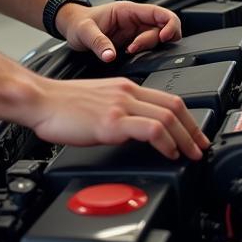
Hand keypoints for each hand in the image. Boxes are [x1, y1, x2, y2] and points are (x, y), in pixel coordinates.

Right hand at [26, 75, 210, 159]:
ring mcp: (120, 106)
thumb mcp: (99, 102)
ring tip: (190, 154)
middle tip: (200, 148)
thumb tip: (135, 131)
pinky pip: (151, 129)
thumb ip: (120, 111)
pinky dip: (166, 142)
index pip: (168, 98)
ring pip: (168, 117)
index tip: (195, 135)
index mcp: (125, 87)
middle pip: (175, 106)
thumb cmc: (61, 105)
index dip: (188, 118)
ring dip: (185, 139)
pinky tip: (168, 153)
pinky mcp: (112, 121)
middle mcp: (127, 92)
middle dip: (194, 130)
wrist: (40, 100)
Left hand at [57, 1, 180, 61]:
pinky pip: (148, 48)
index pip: (160, 13)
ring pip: (157, 39)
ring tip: (128, 52)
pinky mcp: (132, 42)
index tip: (163, 38)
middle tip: (134, 48)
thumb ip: (98, 43)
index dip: (169, 24)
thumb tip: (110, 55)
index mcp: (128, 10)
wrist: (71, 27)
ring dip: (149, 48)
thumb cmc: (78, 23)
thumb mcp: (84, 32)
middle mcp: (135, 20)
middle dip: (155, 41)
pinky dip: (145, 54)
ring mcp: (135, 31)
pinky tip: (129, 56)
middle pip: (163, 28)